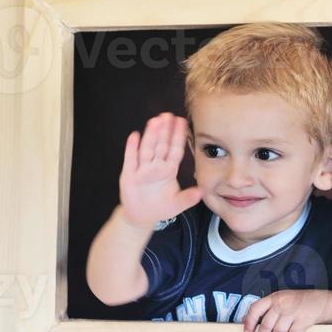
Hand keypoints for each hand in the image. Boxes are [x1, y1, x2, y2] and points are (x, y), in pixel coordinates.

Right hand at [119, 112, 202, 228]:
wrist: (141, 217)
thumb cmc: (161, 208)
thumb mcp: (177, 204)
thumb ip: (188, 198)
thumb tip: (202, 192)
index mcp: (168, 171)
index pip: (174, 150)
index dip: (178, 137)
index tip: (182, 122)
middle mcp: (156, 167)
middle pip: (161, 146)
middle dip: (164, 131)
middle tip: (168, 115)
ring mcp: (142, 169)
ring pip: (147, 149)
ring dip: (150, 135)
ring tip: (155, 121)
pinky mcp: (129, 175)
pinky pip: (130, 159)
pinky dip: (131, 148)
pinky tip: (134, 135)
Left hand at [243, 290, 331, 331]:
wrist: (322, 300)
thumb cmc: (297, 303)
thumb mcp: (281, 300)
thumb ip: (267, 309)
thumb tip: (248, 323)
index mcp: (273, 298)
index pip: (256, 308)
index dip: (250, 321)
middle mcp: (282, 303)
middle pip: (267, 324)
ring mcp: (293, 311)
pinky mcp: (305, 319)